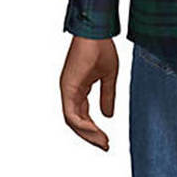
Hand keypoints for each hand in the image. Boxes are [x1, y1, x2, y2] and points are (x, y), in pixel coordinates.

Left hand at [59, 36, 118, 150]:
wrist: (97, 31)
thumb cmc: (102, 48)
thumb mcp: (108, 76)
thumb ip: (107, 96)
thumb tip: (108, 116)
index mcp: (79, 88)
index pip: (82, 116)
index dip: (93, 130)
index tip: (106, 140)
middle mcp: (70, 91)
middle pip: (76, 122)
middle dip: (90, 136)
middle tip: (104, 146)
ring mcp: (67, 89)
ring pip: (73, 121)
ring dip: (87, 134)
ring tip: (102, 142)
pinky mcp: (68, 87)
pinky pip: (72, 113)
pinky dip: (82, 124)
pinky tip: (94, 130)